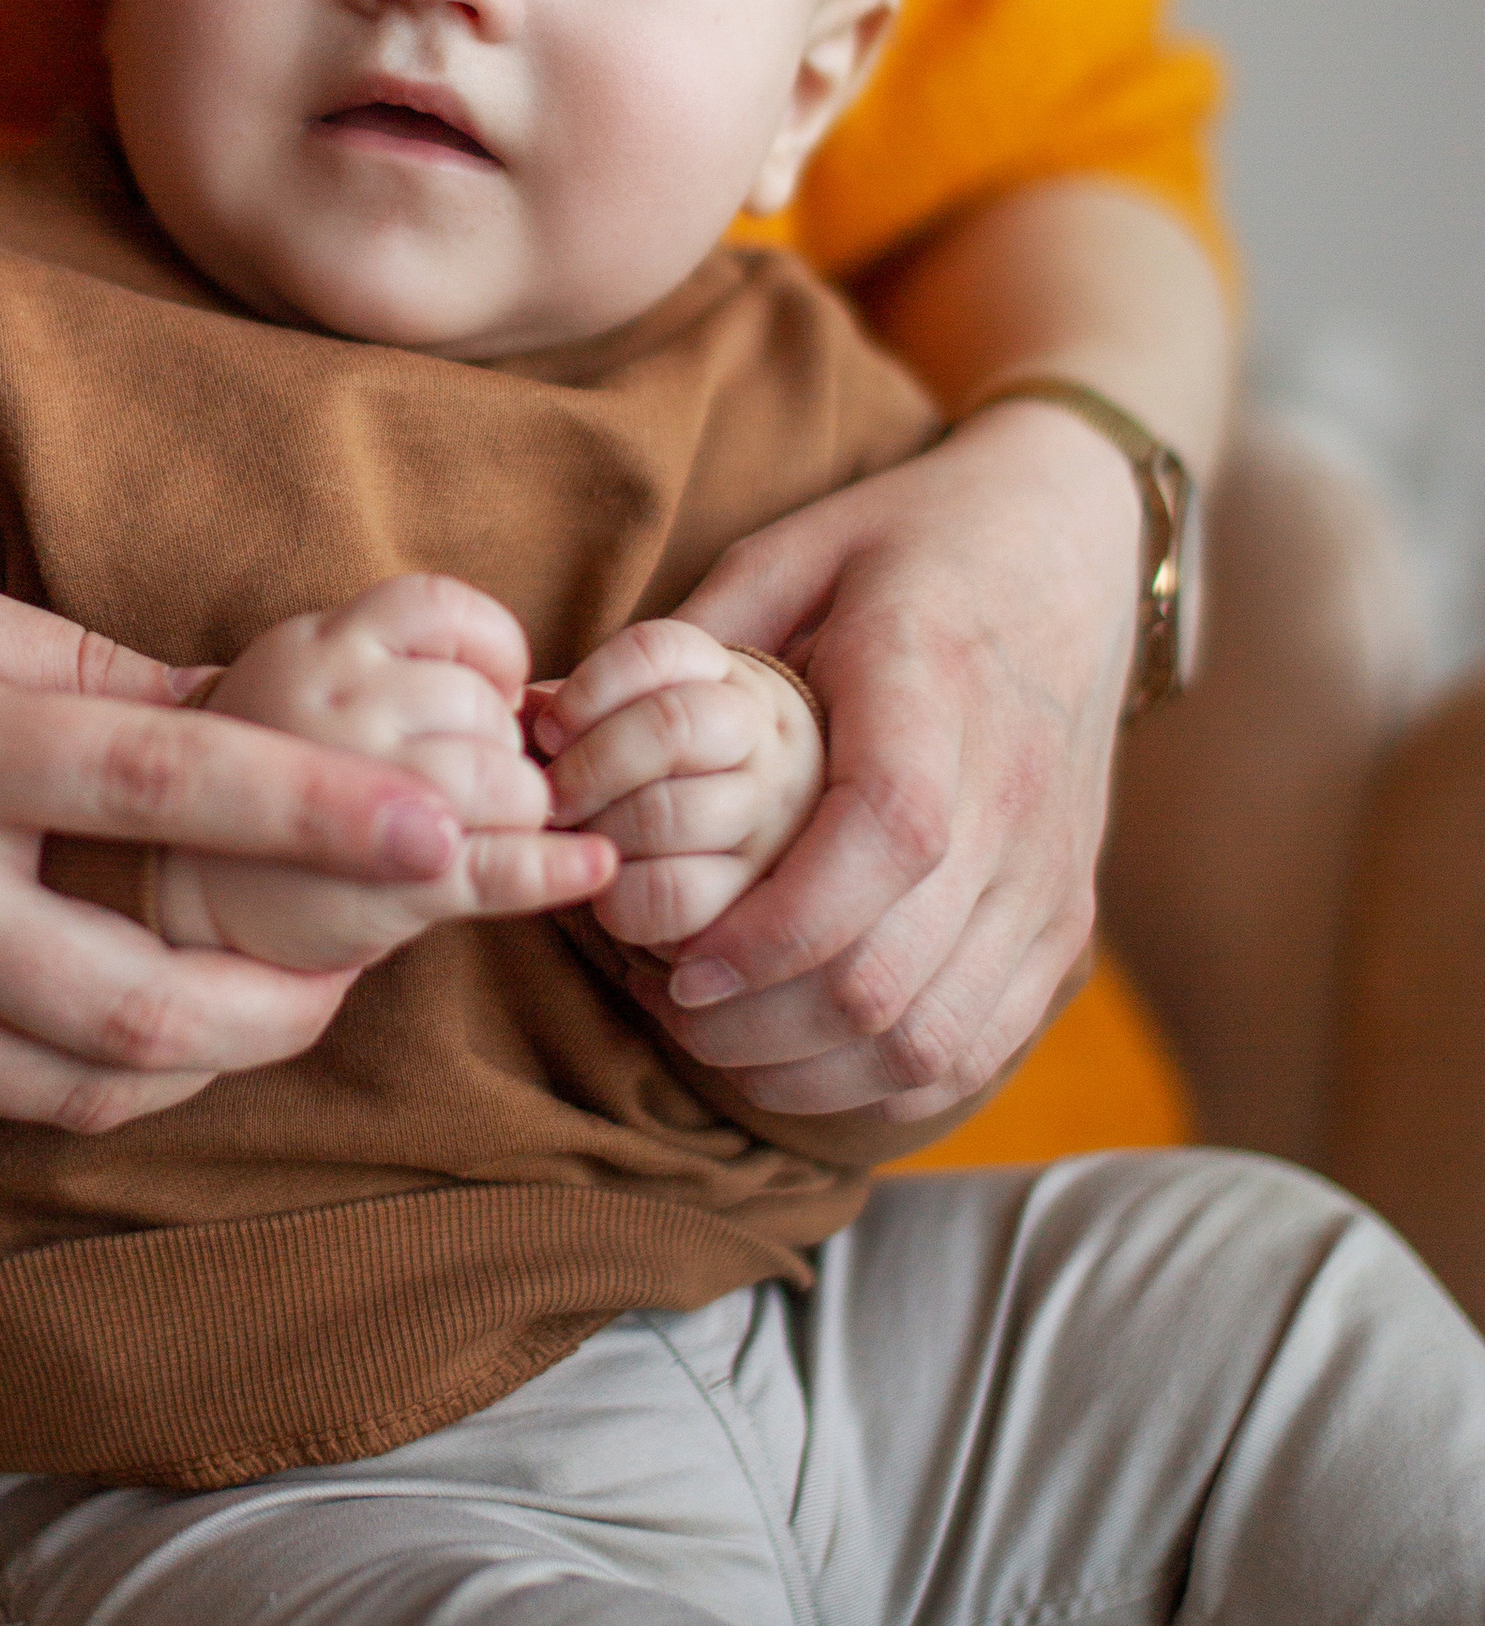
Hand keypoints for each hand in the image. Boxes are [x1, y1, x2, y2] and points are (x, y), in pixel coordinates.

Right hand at [0, 556, 490, 1129]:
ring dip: (215, 1051)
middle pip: (137, 992)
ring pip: (83, 1078)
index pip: (152, 784)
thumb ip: (78, 669)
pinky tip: (152, 1025)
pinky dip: (102, 1078)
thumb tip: (248, 698)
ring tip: (288, 996)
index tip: (437, 833)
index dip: (310, 812)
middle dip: (294, 998)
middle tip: (380, 954)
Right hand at [160, 575, 615, 971]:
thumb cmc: (271, 787)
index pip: (441, 606)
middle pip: (482, 704)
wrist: (181, 899)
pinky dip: (559, 869)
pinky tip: (591, 866)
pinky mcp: (386, 884)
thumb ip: (399, 674)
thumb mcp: (311, 694)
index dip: (493, 649)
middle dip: (504, 749)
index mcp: (315, 647)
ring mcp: (357, 796)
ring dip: (522, 810)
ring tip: (476, 830)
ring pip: (504, 779)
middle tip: (471, 788)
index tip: (494, 695)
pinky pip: (502, 868)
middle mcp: (333, 706)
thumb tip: (536, 698)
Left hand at [534, 620, 823, 948]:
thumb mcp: (642, 721)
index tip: (548, 732)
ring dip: (599, 834)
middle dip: (588, 768)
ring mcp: (772, 813)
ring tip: (579, 845)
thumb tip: (515, 715)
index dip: (588, 690)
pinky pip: (672, 894)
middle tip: (550, 801)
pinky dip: (619, 899)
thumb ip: (581, 710)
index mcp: (727, 677)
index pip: (656, 650)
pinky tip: (610, 894)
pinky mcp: (760, 892)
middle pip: (670, 725)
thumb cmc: (674, 779)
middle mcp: (763, 735)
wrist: (781, 862)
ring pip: (668, 812)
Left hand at [622, 399, 1142, 1121]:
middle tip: (670, 1007)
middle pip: (897, 969)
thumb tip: (552, 718)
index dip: (777, 929)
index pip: (885, 839)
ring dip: (813, 1068)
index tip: (682, 965)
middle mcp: (1014, 795)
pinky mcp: (1067, 919)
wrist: (1073, 545)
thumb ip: (687, 639)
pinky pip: (981, 1044)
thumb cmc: (910, 544)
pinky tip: (803, 1058)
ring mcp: (1050, 870)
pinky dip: (884, 1081)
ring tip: (720, 1040)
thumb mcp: (796, 550)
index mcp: (937, 688)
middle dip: (761, 1022)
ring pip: (935, 1034)